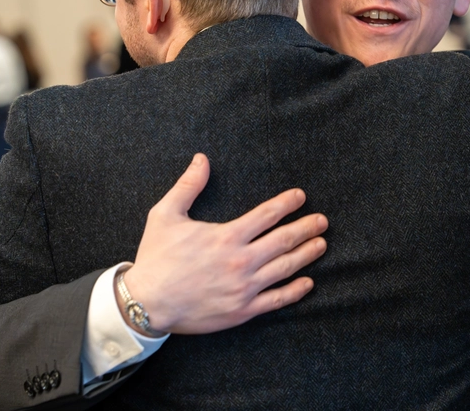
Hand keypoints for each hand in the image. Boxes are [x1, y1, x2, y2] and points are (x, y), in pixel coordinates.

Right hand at [122, 153, 327, 334]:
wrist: (147, 303)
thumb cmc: (156, 258)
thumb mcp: (165, 214)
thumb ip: (188, 186)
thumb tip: (201, 159)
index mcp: (226, 236)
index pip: (267, 215)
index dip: (287, 203)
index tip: (301, 197)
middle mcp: (241, 261)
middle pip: (284, 240)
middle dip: (306, 228)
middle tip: (322, 221)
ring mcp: (244, 287)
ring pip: (286, 268)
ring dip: (307, 255)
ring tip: (321, 244)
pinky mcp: (243, 310)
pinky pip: (277, 300)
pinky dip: (295, 291)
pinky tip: (307, 283)